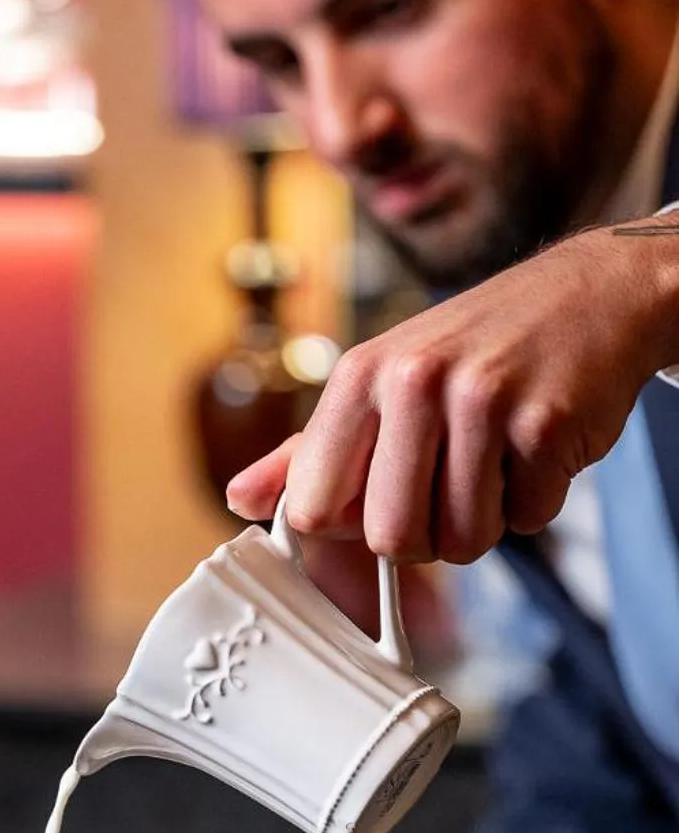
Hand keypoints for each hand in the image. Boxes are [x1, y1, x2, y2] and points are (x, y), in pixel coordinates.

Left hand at [227, 224, 678, 564]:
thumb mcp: (381, 379)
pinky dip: (536, 502)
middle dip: (425, 538)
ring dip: (486, 521)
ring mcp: (483, 400)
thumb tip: (239, 499)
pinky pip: (528, 519)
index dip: (351, 525)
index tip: (380, 501)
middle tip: (449, 489)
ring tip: (496, 463)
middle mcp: (413, 382)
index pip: (315, 509)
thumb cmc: (478, 346)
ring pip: (463, 540)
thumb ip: (310, 450)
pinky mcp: (547, 422)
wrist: (593, 291)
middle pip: (391, 540)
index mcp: (359, 374)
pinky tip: (536, 448)